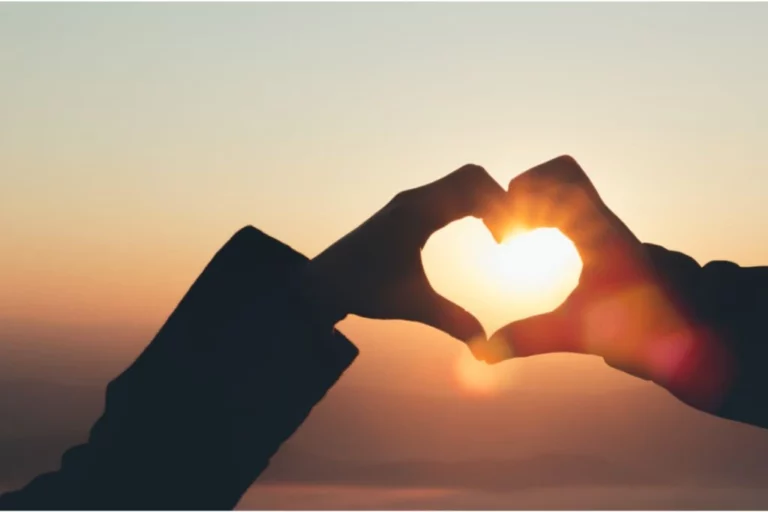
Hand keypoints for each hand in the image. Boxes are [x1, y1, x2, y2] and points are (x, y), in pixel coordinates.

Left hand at [301, 164, 507, 343]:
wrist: (322, 282)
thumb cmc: (362, 290)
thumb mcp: (412, 305)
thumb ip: (452, 321)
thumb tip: (486, 347)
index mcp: (416, 214)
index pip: (473, 187)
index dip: (501, 208)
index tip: (508, 242)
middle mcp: (413, 199)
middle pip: (471, 176)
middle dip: (499, 199)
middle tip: (508, 236)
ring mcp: (409, 201)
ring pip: (460, 181)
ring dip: (485, 200)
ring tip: (498, 236)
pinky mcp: (407, 207)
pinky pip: (448, 191)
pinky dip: (470, 203)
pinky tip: (477, 229)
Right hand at [477, 156, 735, 416]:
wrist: (685, 339)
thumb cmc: (639, 331)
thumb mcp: (577, 332)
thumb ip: (529, 338)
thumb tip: (485, 352)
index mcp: (600, 232)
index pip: (563, 178)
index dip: (526, 189)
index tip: (507, 221)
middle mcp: (605, 222)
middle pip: (563, 172)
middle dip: (527, 189)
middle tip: (506, 223)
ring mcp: (607, 228)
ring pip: (569, 188)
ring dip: (538, 201)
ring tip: (515, 232)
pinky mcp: (606, 241)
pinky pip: (573, 209)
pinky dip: (547, 215)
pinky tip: (530, 241)